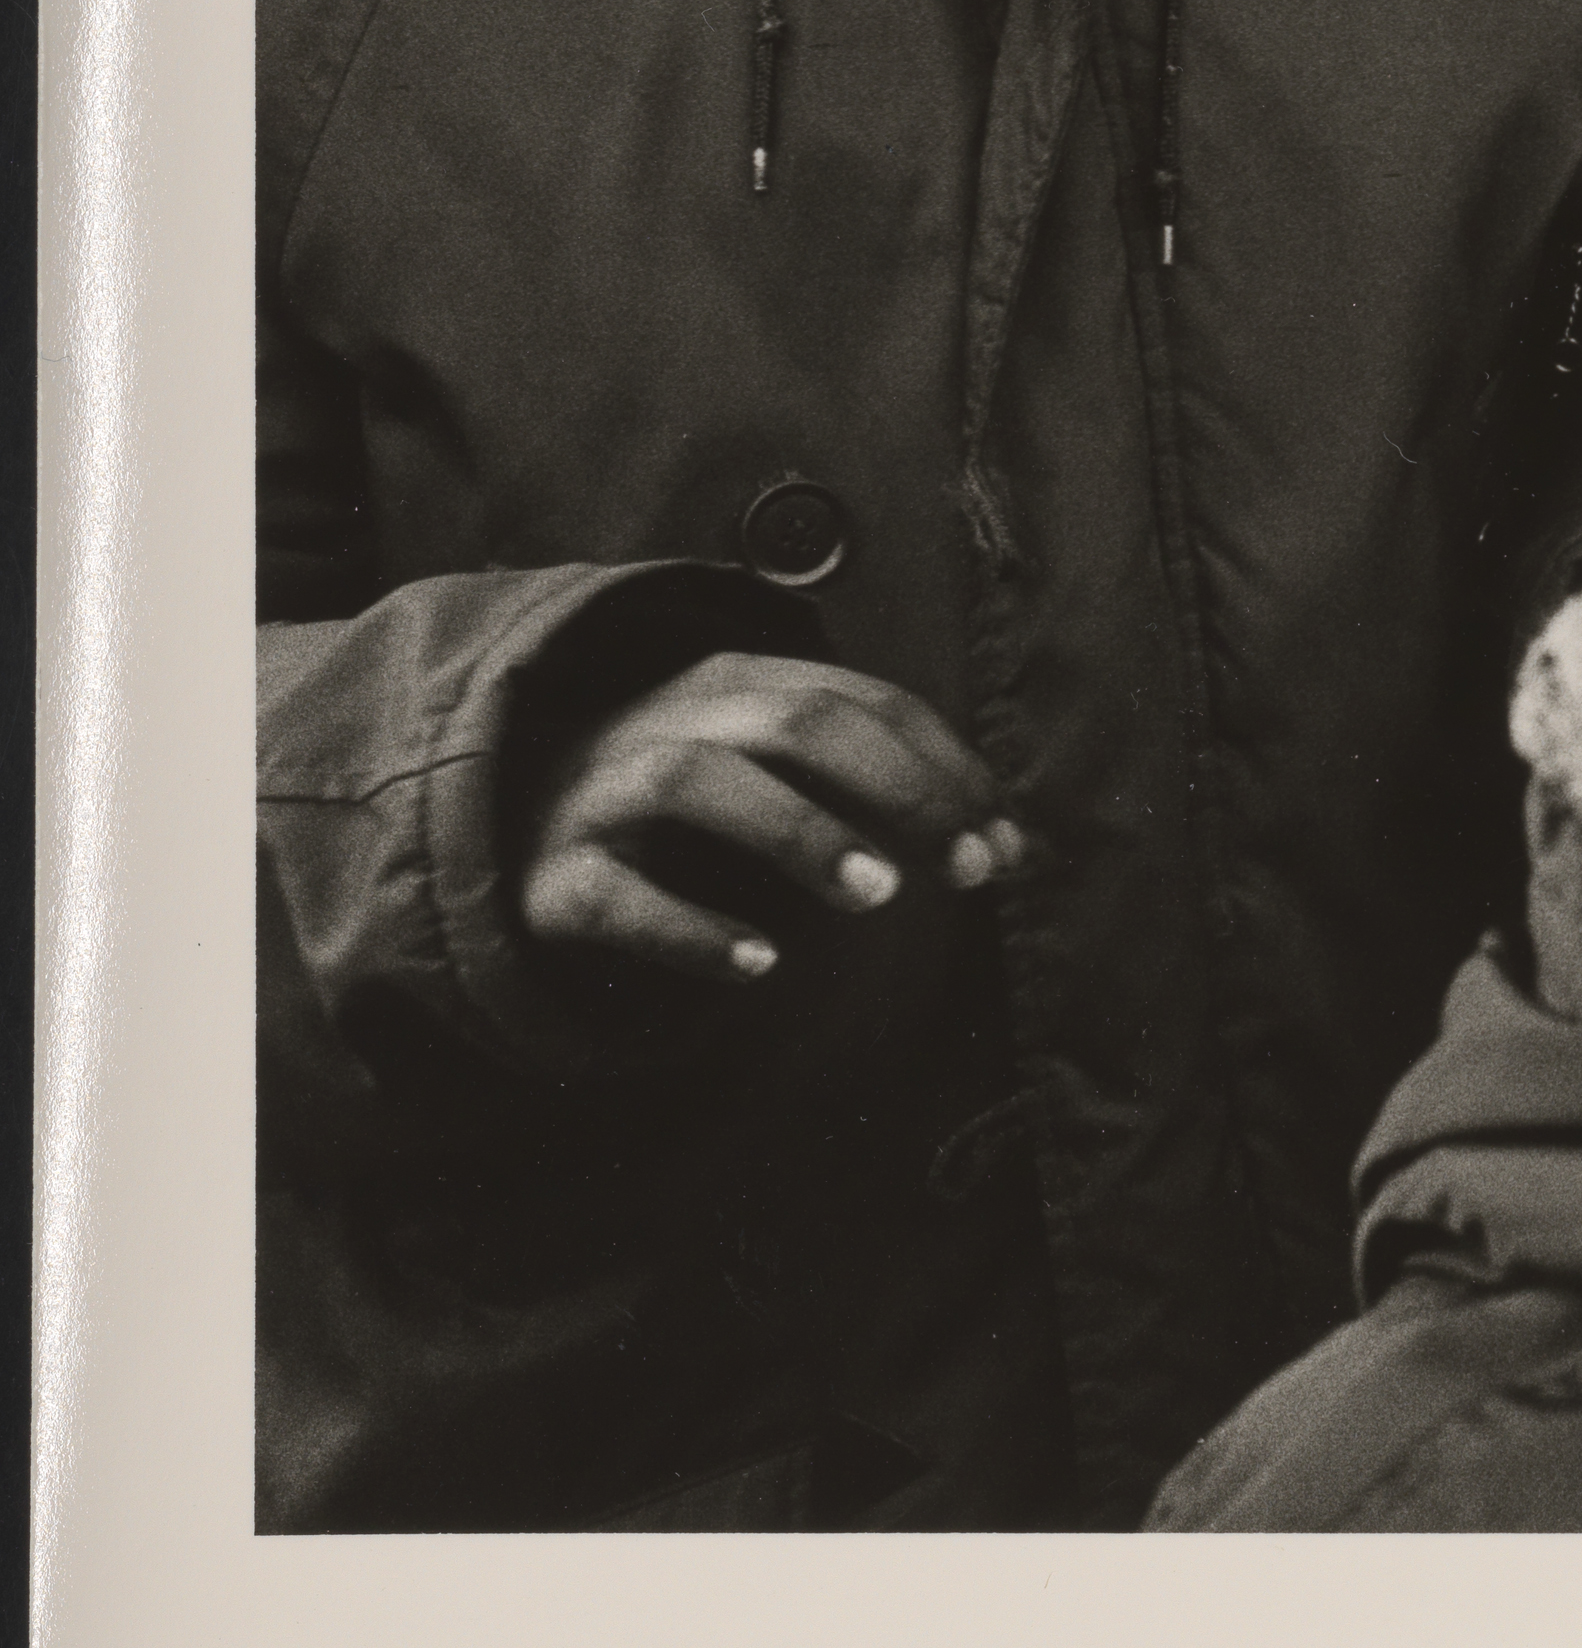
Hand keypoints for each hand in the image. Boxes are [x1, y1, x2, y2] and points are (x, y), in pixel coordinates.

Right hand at [517, 651, 1027, 983]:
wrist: (507, 826)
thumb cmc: (680, 799)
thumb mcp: (770, 764)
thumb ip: (875, 784)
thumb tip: (1007, 840)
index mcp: (734, 683)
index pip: (860, 702)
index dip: (943, 768)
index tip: (1006, 843)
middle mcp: (667, 721)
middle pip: (792, 724)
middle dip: (896, 790)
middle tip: (967, 870)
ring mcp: (601, 794)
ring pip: (698, 784)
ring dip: (799, 834)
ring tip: (879, 897)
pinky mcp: (553, 878)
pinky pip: (616, 898)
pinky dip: (691, 930)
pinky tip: (761, 964)